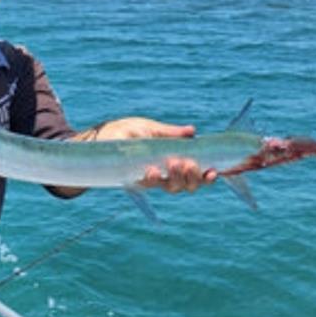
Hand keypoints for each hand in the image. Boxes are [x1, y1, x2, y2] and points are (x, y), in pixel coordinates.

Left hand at [96, 116, 216, 193]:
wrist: (101, 137)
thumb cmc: (126, 131)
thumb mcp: (151, 128)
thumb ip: (171, 133)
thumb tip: (192, 132)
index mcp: (172, 161)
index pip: (194, 174)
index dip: (206, 177)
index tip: (214, 171)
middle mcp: (164, 174)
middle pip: (186, 186)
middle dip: (192, 177)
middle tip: (189, 163)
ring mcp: (149, 179)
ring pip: (171, 188)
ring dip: (176, 178)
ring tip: (174, 164)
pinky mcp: (134, 180)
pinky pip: (148, 185)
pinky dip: (153, 179)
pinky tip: (153, 170)